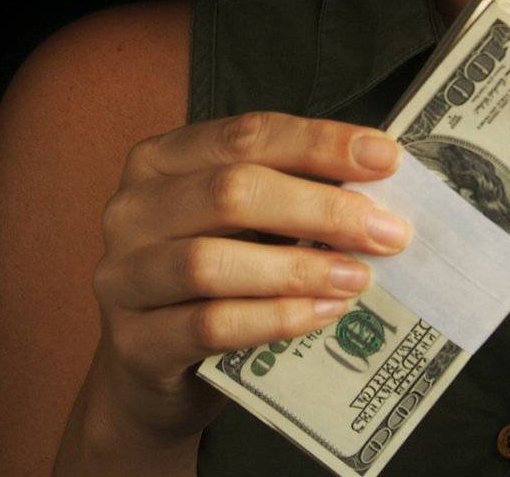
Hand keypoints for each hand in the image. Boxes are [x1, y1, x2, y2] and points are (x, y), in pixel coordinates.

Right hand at [89, 111, 412, 450]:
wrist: (151, 374)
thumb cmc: (212, 281)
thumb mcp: (243, 224)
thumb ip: (291, 194)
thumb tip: (380, 180)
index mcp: (160, 160)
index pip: (246, 135)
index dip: (319, 143)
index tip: (386, 159)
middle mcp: (131, 209)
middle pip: (230, 192)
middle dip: (320, 208)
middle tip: (387, 231)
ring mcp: (122, 277)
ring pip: (211, 262)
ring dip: (298, 268)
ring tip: (358, 278)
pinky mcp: (133, 342)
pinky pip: (210, 325)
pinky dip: (274, 318)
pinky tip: (323, 314)